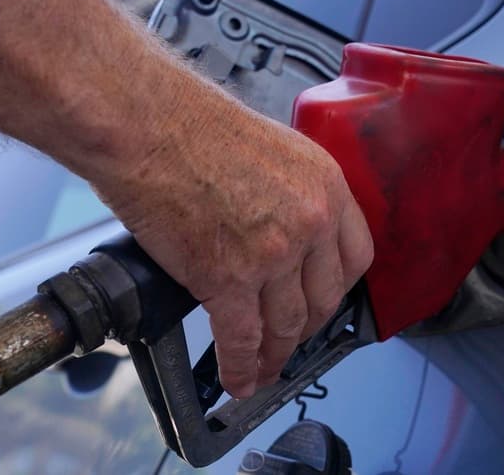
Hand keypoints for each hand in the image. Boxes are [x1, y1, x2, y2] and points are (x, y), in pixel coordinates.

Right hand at [94, 91, 372, 398]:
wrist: (147, 126)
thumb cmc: (195, 127)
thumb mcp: (277, 151)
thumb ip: (295, 195)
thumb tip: (288, 233)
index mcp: (327, 186)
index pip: (355, 257)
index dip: (338, 288)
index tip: (326, 301)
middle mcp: (311, 222)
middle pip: (325, 298)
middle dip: (308, 327)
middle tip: (293, 339)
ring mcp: (273, 254)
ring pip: (287, 324)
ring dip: (275, 355)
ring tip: (265, 369)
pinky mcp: (228, 278)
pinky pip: (242, 337)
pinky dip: (241, 366)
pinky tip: (238, 378)